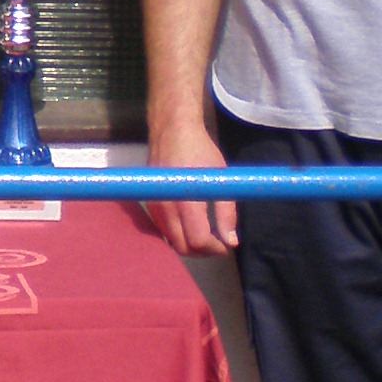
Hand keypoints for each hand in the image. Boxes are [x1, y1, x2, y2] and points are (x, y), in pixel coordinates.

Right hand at [143, 117, 237, 256]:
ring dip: (190, 244)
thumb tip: (231, 242)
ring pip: (171, 242)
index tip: (227, 244)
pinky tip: (191, 224)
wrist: (171, 130)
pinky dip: (178, 235)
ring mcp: (154, 207)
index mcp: (185, 202)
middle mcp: (165, 208)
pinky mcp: (150, 205)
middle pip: (182, 247)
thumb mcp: (219, 180)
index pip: (197, 241)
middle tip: (218, 242)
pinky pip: (164, 231)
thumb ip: (226, 213)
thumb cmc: (200, 151)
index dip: (215, 248)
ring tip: (207, 234)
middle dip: (202, 251)